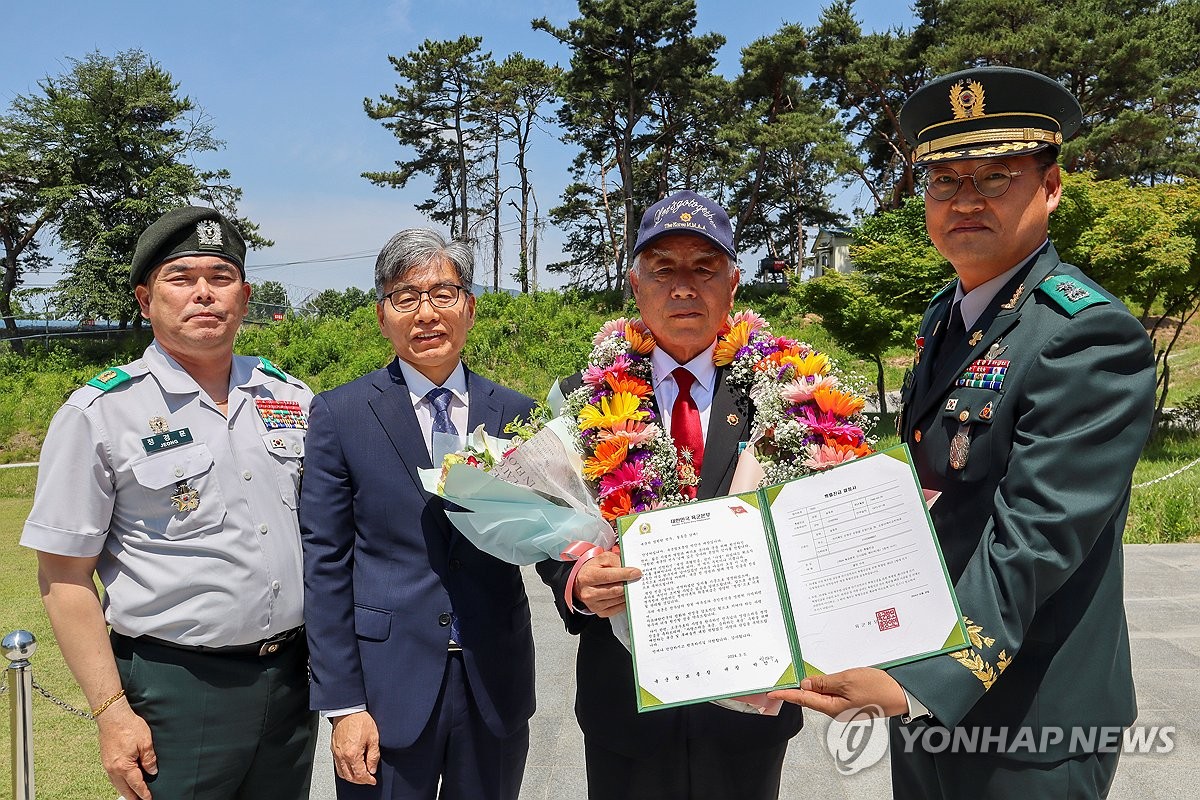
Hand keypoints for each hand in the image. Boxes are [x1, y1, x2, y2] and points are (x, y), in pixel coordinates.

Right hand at [96, 703, 156, 799]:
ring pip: (116, 784)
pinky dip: (119, 782)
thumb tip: (152, 771)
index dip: (143, 793)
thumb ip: (149, 758)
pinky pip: (112, 777)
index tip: (149, 799)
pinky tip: (123, 781)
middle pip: (124, 788)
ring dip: (125, 790)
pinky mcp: (105, 760)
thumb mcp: (145, 742)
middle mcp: (113, 769)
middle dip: (132, 796)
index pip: (136, 784)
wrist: (112, 716)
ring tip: (133, 794)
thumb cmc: (129, 726)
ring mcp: (107, 765)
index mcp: (124, 766)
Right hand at [330, 711, 379, 784]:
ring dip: (351, 777)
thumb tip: (372, 768)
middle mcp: (342, 755)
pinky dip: (344, 770)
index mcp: (352, 754)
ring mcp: (336, 753)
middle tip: (368, 779)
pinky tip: (351, 767)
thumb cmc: (360, 720)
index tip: (373, 780)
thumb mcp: (373, 738)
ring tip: (360, 775)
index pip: (360, 775)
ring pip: (342, 773)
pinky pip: (337, 765)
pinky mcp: (333, 748)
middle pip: (350, 777)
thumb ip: (373, 756)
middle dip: (360, 781)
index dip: (368, 780)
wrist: (348, 710)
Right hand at [573, 549, 640, 617]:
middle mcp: (589, 593)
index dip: (624, 574)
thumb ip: (614, 560)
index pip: (609, 576)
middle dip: (628, 583)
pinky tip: (626, 594)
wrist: (581, 584)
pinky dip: (624, 601)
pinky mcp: (601, 612)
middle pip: (615, 589)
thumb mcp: (601, 559)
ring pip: (618, 599)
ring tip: (632, 585)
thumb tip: (628, 568)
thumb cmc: (593, 570)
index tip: (637, 572)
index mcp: (588, 577)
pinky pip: (618, 608)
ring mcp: (594, 605)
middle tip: (637, 578)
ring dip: (627, 592)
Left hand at [768, 667, 908, 718]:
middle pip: (812, 697)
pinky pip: (834, 692)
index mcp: (833, 707)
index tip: (773, 693)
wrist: (902, 693)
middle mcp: (837, 709)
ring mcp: (845, 706)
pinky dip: (827, 683)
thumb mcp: (847, 680)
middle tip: (784, 679)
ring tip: (804, 674)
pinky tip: (825, 677)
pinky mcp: (852, 700)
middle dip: (799, 688)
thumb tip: (806, 685)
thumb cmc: (878, 688)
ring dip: (814, 684)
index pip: (804, 700)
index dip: (787, 695)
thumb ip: (825, 683)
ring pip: (823, 693)